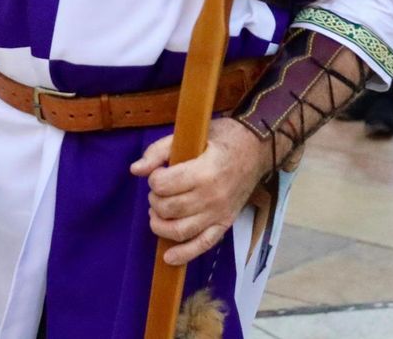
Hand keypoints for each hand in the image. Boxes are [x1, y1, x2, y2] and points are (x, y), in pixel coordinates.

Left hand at [129, 118, 265, 267]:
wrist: (256, 149)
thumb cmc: (223, 138)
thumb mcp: (191, 135)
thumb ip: (159, 150)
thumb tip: (136, 169)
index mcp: (204, 171)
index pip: (164, 185)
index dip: (154, 178)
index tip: (158, 172)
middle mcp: (212, 196)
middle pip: (169, 208)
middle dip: (155, 200)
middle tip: (158, 190)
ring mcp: (219, 213)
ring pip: (180, 230)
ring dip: (160, 224)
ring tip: (158, 212)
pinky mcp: (225, 224)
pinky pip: (203, 245)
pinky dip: (184, 254)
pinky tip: (168, 257)